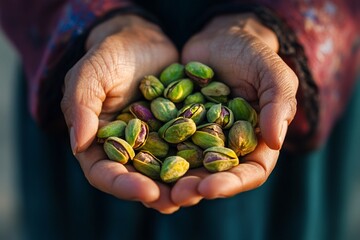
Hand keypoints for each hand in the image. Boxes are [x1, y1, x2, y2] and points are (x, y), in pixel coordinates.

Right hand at [61, 14, 180, 212]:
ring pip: (165, 170)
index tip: (146, 191)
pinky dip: (199, 159)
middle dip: (157, 193)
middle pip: (138, 179)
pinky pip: (188, 149)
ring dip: (181, 184)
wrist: (142, 40)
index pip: (105, 172)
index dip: (123, 185)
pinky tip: (216, 166)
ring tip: (198, 192)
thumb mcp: (90, 75)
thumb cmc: (110, 55)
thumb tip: (78, 145)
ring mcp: (154, 142)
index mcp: (99, 142)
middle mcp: (127, 148)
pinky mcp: (177, 131)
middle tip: (177, 201)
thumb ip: (81, 106)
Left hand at [170, 13, 297, 202]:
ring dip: (172, 179)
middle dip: (197, 187)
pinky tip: (137, 161)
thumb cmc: (253, 55)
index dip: (233, 183)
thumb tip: (276, 140)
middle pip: (215, 176)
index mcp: (255, 142)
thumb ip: (278, 103)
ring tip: (156, 188)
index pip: (251, 171)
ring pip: (187, 165)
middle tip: (177, 196)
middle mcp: (227, 146)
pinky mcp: (177, 125)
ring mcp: (200, 137)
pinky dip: (154, 153)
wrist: (221, 39)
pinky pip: (165, 142)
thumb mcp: (273, 73)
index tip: (211, 188)